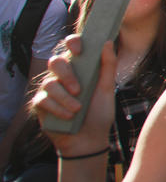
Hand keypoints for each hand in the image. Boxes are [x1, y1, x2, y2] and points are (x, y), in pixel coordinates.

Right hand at [32, 36, 115, 154]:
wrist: (90, 139)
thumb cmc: (99, 111)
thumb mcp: (108, 88)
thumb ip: (108, 65)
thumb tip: (108, 42)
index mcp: (80, 67)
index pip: (71, 46)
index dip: (73, 43)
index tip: (79, 50)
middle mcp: (62, 75)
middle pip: (55, 62)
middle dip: (67, 75)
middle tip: (79, 90)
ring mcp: (50, 89)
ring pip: (49, 83)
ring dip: (64, 97)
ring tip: (78, 109)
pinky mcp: (41, 104)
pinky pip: (43, 100)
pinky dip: (58, 108)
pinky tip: (69, 116)